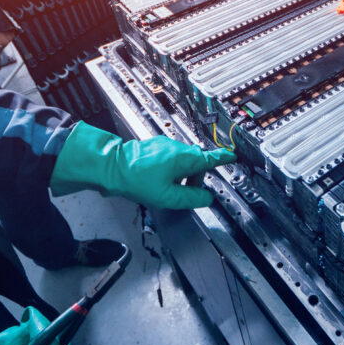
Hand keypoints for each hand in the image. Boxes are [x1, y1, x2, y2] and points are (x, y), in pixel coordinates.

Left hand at [50, 122, 235, 208]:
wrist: (110, 166)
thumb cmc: (136, 179)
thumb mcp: (168, 197)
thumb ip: (191, 198)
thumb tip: (206, 198)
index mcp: (184, 158)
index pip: (211, 158)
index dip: (223, 159)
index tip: (232, 157)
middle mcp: (177, 148)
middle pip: (196, 163)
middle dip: (194, 179)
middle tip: (184, 194)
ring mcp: (164, 146)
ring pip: (182, 162)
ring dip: (180, 176)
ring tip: (165, 188)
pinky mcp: (154, 147)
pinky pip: (170, 159)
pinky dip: (169, 170)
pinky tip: (156, 180)